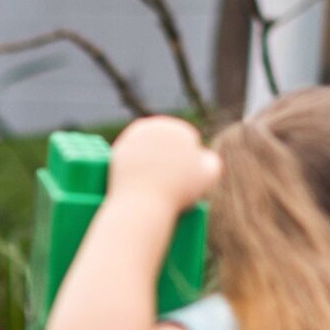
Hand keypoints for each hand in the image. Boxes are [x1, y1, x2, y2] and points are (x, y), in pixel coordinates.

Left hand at [106, 116, 221, 217]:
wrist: (141, 204)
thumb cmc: (177, 190)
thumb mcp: (209, 176)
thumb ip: (211, 161)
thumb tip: (201, 156)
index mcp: (177, 127)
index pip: (187, 143)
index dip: (189, 162)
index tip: (184, 178)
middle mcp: (153, 126)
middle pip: (166, 144)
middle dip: (169, 158)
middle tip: (168, 181)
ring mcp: (132, 137)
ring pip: (149, 150)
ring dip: (152, 161)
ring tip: (155, 181)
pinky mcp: (117, 152)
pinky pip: (133, 159)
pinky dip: (136, 167)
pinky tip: (141, 180)